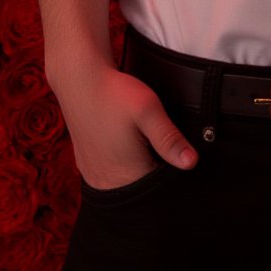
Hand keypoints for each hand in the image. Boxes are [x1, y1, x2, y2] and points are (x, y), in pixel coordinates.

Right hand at [50, 60, 198, 190]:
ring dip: (135, 169)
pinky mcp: (85, 165)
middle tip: (152, 142)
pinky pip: (108, 176)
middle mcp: (106, 182)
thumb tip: (191, 163)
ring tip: (138, 142)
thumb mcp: (149, 110)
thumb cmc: (115, 94)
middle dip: (152, 172)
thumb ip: (169, 139)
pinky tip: (124, 144)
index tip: (172, 153)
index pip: (157, 191)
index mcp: (126, 175)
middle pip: (140, 190)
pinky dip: (120, 166)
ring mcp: (92, 175)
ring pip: (124, 184)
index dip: (169, 174)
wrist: (79, 79)